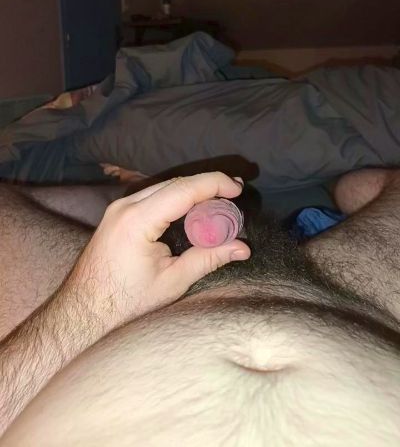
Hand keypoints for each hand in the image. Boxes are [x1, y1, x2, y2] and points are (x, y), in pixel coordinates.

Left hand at [65, 173, 250, 334]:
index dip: (214, 184)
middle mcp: (125, 206)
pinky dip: (175, 198)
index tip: (238, 188)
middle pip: (175, 184)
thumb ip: (208, 259)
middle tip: (235, 192)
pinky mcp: (117, 215)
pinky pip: (152, 196)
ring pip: (163, 187)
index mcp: (138, 219)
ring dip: (192, 190)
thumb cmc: (125, 302)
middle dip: (207, 184)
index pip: (183, 189)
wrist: (82, 311)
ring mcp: (118, 208)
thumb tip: (242, 248)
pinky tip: (193, 208)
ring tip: (220, 198)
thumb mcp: (172, 282)